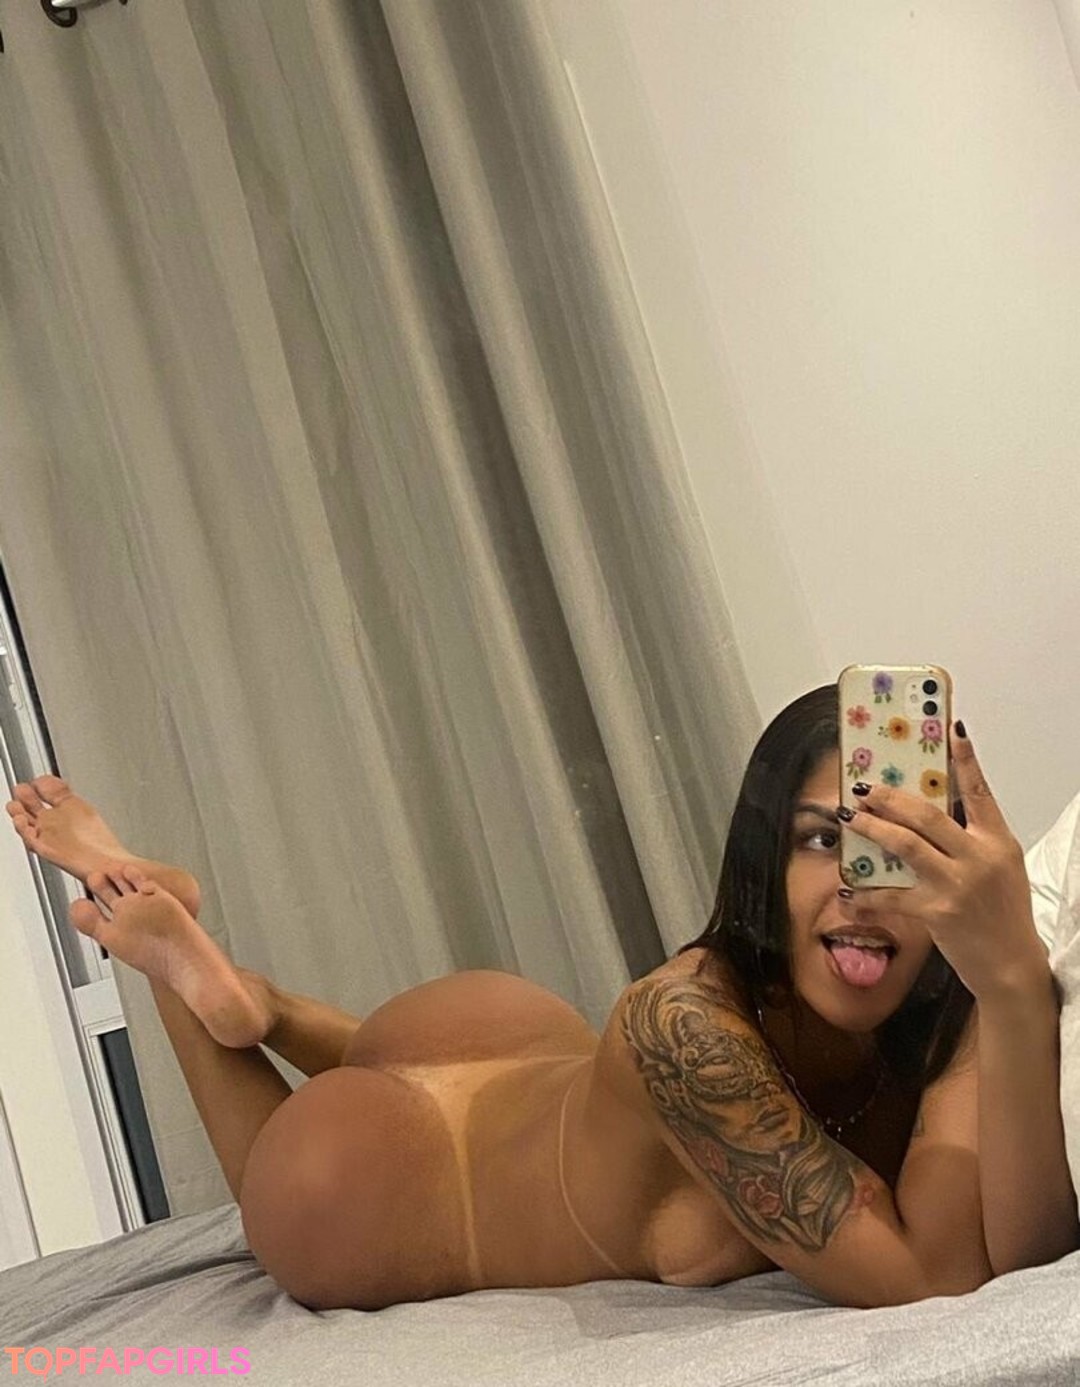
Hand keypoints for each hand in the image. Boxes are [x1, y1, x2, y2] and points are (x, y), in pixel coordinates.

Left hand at [838, 724, 1047, 1001]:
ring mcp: (957, 885)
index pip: (981, 793)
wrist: (1012, 966)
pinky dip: (865, 896)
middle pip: (928, 815)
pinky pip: (891, 897)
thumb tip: (931, 815)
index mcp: (997, 842)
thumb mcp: (1000, 868)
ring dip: (872, 829)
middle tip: (865, 788)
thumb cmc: (1003, 915)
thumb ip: (972, 839)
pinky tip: (847, 893)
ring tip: (848, 818)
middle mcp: (979, 858)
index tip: (953, 731)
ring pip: (906, 846)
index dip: (966, 760)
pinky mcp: (937, 912)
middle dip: (891, 798)